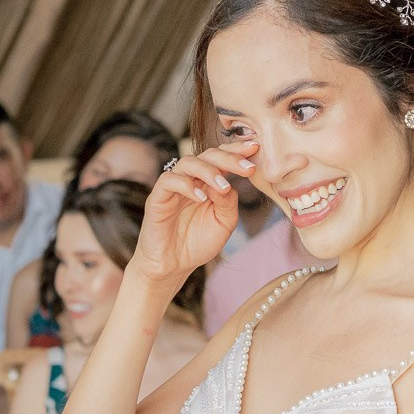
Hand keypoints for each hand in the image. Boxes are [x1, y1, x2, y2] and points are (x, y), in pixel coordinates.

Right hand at [130, 142, 258, 288]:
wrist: (173, 265)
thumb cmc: (198, 243)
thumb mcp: (223, 223)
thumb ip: (228, 202)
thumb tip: (228, 184)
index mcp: (208, 182)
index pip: (222, 158)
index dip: (237, 151)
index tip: (256, 149)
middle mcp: (191, 179)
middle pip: (207, 155)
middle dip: (229, 158)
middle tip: (247, 168)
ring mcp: (174, 186)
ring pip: (188, 163)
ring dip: (209, 172)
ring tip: (223, 187)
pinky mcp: (158, 197)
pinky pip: (169, 180)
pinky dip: (187, 185)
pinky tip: (201, 198)